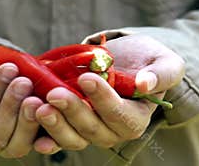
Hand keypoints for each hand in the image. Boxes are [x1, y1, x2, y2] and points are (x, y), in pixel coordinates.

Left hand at [32, 35, 184, 152]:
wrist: (125, 60)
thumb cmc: (147, 61)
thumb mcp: (164, 62)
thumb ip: (161, 74)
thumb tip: (146, 84)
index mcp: (135, 118)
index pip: (119, 114)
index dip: (103, 100)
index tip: (87, 79)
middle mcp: (111, 130)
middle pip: (91, 128)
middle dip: (73, 111)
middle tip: (55, 94)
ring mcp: (88, 130)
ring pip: (72, 136)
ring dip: (54, 125)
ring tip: (38, 106)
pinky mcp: (70, 124)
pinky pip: (57, 137)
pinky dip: (45, 137)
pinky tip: (33, 133)